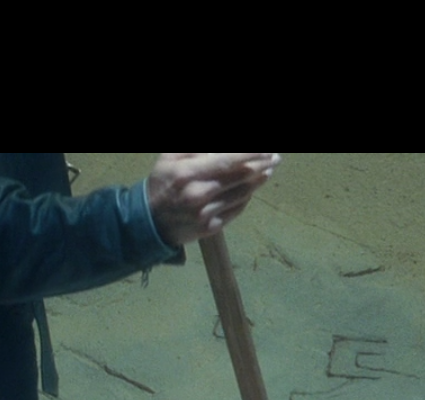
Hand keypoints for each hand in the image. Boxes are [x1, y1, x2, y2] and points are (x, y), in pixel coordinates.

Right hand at [147, 153, 279, 245]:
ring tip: (269, 169)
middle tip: (275, 157)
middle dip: (262, 165)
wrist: (149, 222)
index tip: (267, 149)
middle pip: (241, 177)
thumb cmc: (162, 182)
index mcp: (188, 174)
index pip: (228, 161)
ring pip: (243, 194)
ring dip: (259, 181)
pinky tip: (251, 188)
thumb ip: (196, 148)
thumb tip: (221, 148)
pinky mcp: (211, 228)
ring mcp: (206, 214)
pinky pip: (237, 209)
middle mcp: (199, 194)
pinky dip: (247, 196)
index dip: (251, 154)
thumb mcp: (171, 156)